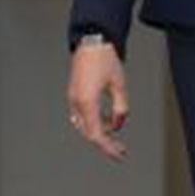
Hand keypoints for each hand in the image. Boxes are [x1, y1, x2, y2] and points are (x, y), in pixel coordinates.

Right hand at [68, 41, 130, 160]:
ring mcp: (73, 98)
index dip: (108, 148)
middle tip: (120, 148)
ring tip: (115, 132)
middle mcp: (76, 102)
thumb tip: (119, 123)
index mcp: (87, 102)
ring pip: (84, 126)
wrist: (92, 40)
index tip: (120, 155)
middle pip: (89, 133)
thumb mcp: (120, 85)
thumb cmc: (105, 59)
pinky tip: (107, 120)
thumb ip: (121, 108)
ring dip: (100, 131)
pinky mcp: (74, 94)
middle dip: (105, 142)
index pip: (97, 135)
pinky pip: (82, 116)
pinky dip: (94, 122)